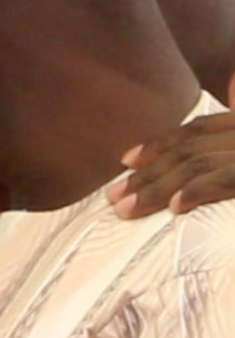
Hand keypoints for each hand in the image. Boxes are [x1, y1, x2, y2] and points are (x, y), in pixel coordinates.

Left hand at [109, 111, 234, 217]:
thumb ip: (224, 155)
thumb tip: (181, 181)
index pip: (200, 128)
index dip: (161, 143)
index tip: (126, 160)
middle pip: (190, 148)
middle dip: (147, 172)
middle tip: (114, 195)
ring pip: (197, 164)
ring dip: (156, 188)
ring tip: (126, 209)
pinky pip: (226, 178)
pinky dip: (197, 190)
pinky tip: (175, 207)